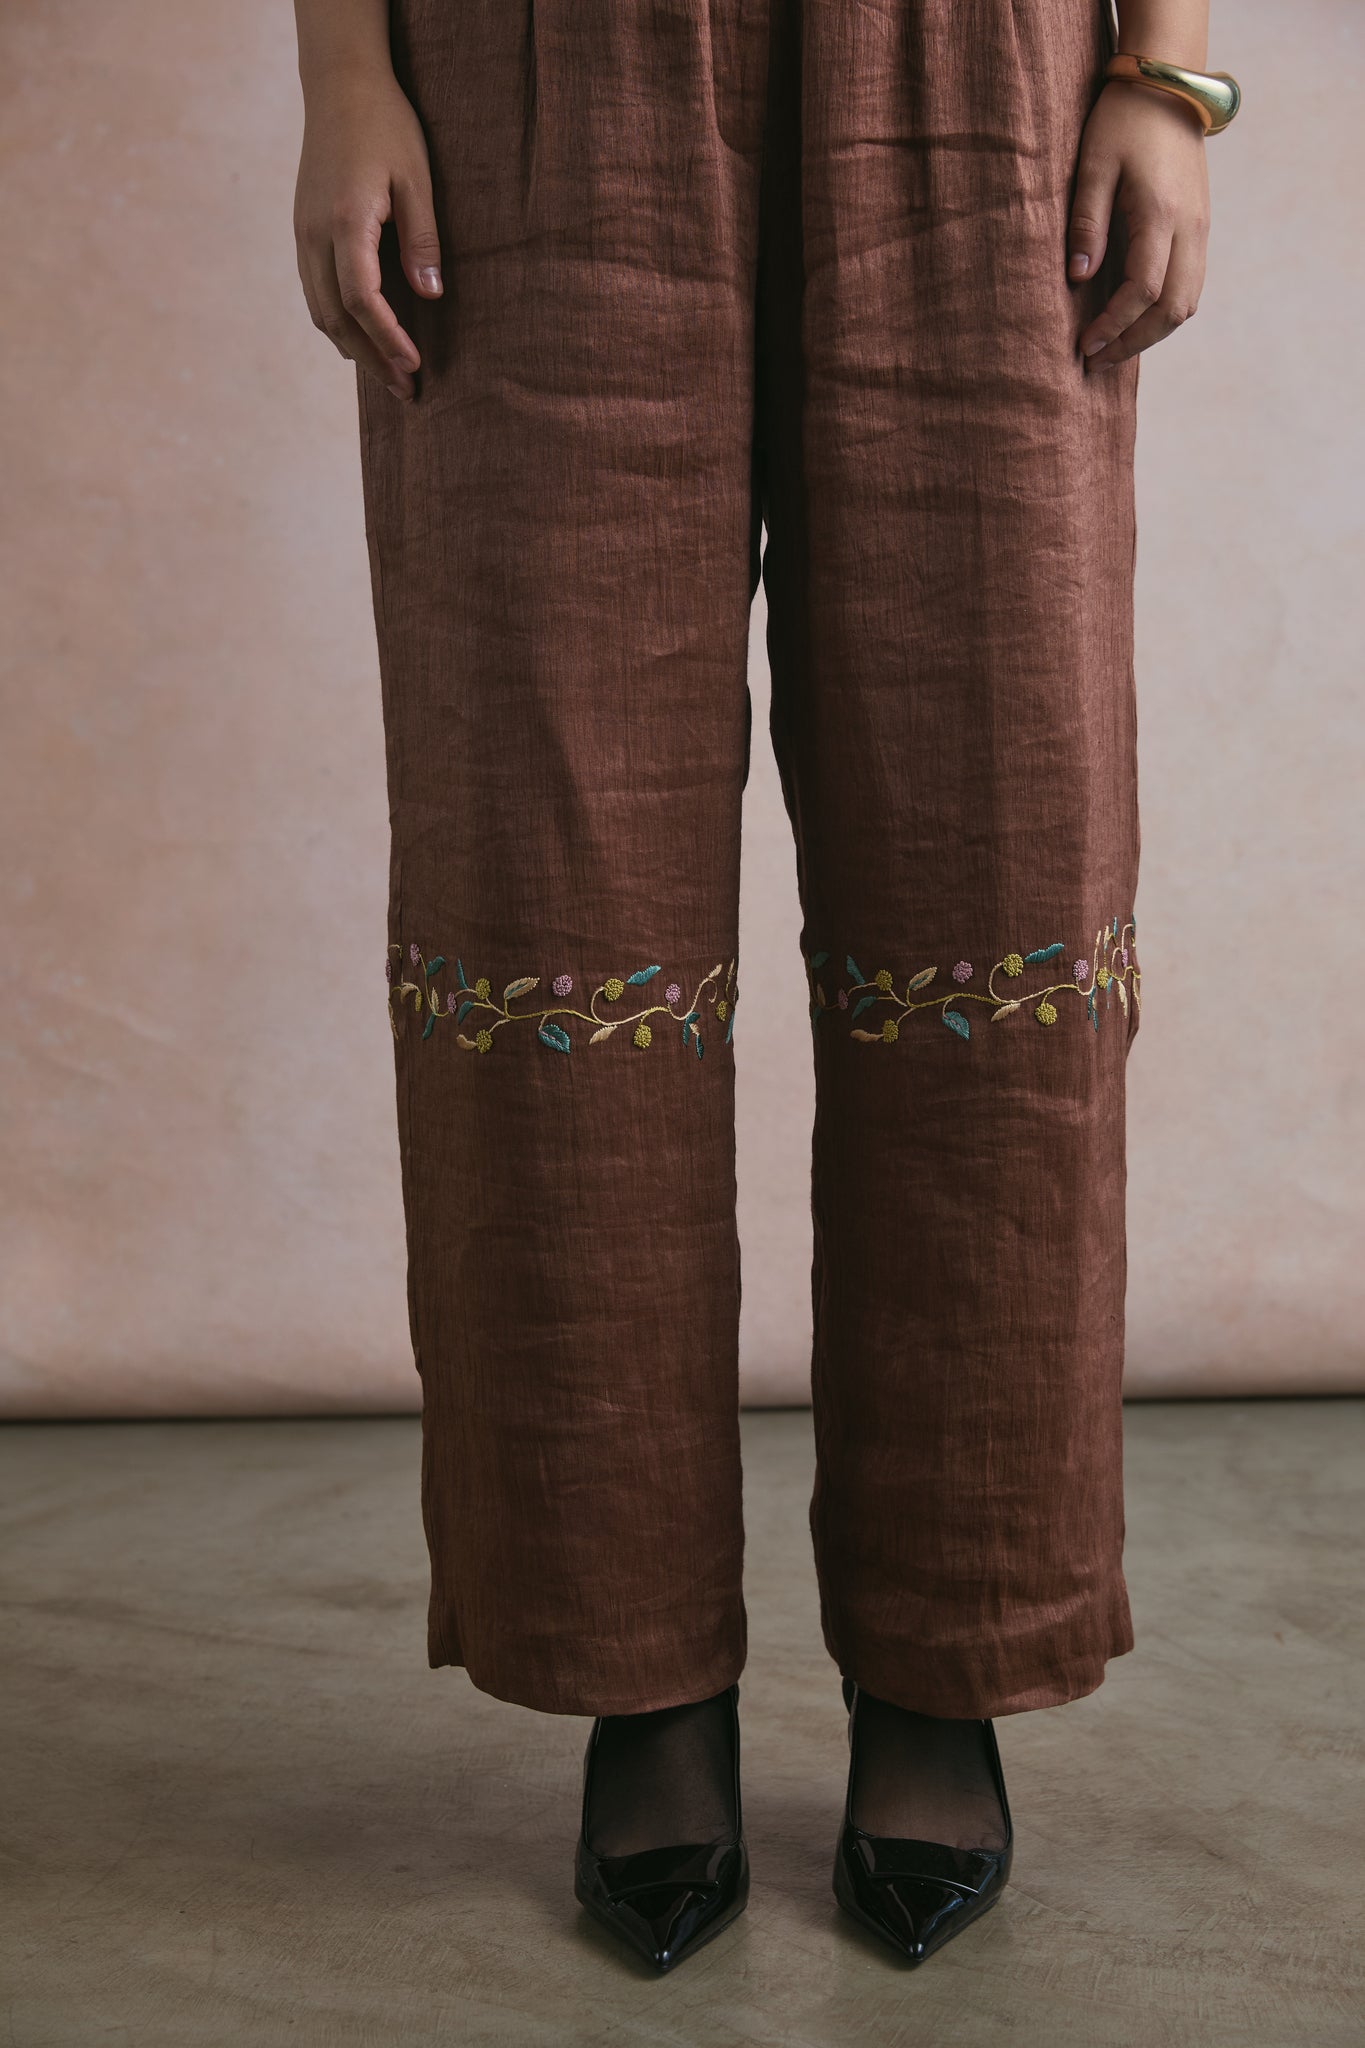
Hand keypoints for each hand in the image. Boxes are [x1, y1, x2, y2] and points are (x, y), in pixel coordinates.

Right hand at [293, 67, 442, 400]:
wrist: (339, 86)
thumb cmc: (386, 127)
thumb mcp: (417, 179)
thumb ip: (423, 238)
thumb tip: (430, 296)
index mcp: (345, 221)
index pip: (362, 300)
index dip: (388, 340)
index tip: (414, 366)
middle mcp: (314, 234)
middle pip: (336, 317)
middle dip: (371, 358)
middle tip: (405, 390)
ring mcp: (302, 233)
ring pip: (320, 310)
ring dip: (352, 348)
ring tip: (386, 373)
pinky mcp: (302, 231)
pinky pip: (314, 291)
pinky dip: (337, 323)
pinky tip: (361, 338)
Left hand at [1068, 81, 1209, 370]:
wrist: (1166, 88)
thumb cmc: (1122, 123)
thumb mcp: (1093, 166)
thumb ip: (1086, 223)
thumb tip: (1079, 278)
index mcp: (1161, 214)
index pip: (1143, 290)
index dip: (1114, 325)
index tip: (1083, 346)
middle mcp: (1190, 227)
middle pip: (1173, 308)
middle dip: (1134, 342)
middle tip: (1096, 361)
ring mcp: (1200, 229)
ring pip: (1187, 303)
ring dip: (1151, 333)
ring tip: (1112, 349)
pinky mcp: (1200, 228)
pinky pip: (1189, 285)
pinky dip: (1164, 313)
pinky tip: (1133, 321)